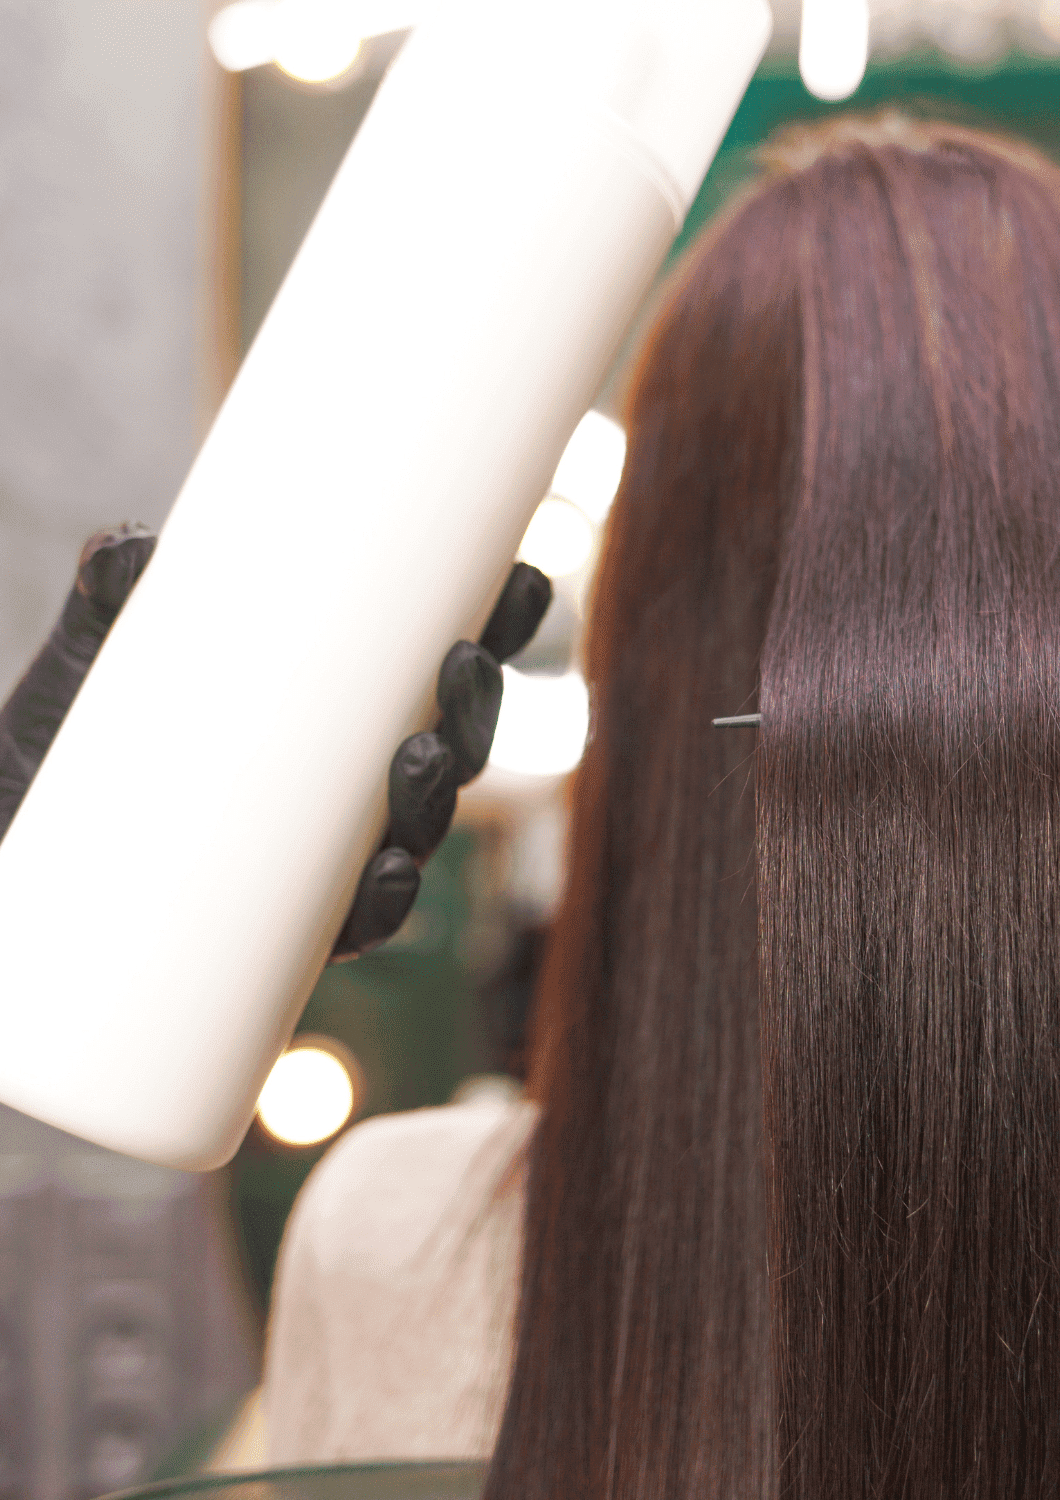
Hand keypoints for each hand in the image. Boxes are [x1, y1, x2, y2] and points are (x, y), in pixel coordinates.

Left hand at [0, 522, 552, 958]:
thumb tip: (133, 544)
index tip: (521, 579)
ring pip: (421, 826)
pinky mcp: (286, 926)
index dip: (498, 625)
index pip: (438, 667)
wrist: (19, 837)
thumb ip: (113, 597)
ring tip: (419, 759)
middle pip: (453, 744)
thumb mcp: (93, 661)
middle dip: (476, 707)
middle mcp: (353, 783)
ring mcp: (328, 853)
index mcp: (341, 710)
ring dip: (441, 794)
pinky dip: (383, 899)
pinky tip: (386, 872)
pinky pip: (358, 920)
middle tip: (462, 662)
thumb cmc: (72, 745)